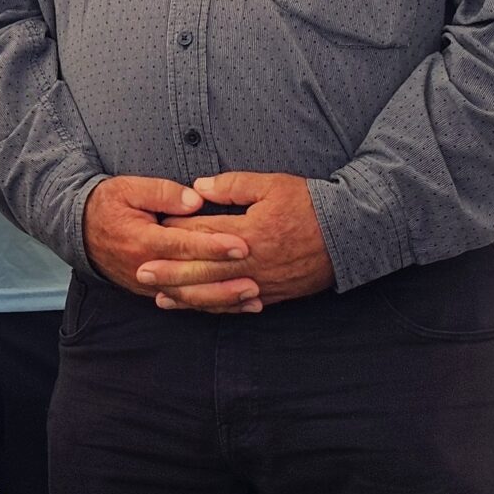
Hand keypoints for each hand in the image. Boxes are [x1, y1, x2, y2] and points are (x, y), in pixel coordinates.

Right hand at [82, 176, 249, 299]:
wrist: (79, 230)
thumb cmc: (107, 204)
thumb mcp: (128, 188)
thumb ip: (162, 192)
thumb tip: (196, 200)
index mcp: (141, 240)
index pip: (182, 245)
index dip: (212, 246)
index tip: (241, 244)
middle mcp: (146, 267)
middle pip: (190, 277)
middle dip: (224, 277)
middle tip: (255, 273)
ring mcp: (149, 285)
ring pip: (190, 297)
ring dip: (223, 298)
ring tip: (253, 295)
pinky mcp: (154, 292)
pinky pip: (186, 302)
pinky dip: (213, 306)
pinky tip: (239, 306)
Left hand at [151, 172, 335, 310]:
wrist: (353, 234)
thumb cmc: (311, 205)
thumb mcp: (272, 185)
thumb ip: (233, 185)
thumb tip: (198, 187)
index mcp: (248, 232)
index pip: (202, 234)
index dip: (175, 232)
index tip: (151, 230)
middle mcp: (252, 262)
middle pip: (203, 269)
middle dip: (170, 273)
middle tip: (141, 272)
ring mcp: (263, 281)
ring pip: (218, 293)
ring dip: (188, 296)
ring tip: (161, 297)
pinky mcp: (275, 294)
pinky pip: (239, 305)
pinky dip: (217, 308)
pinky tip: (201, 308)